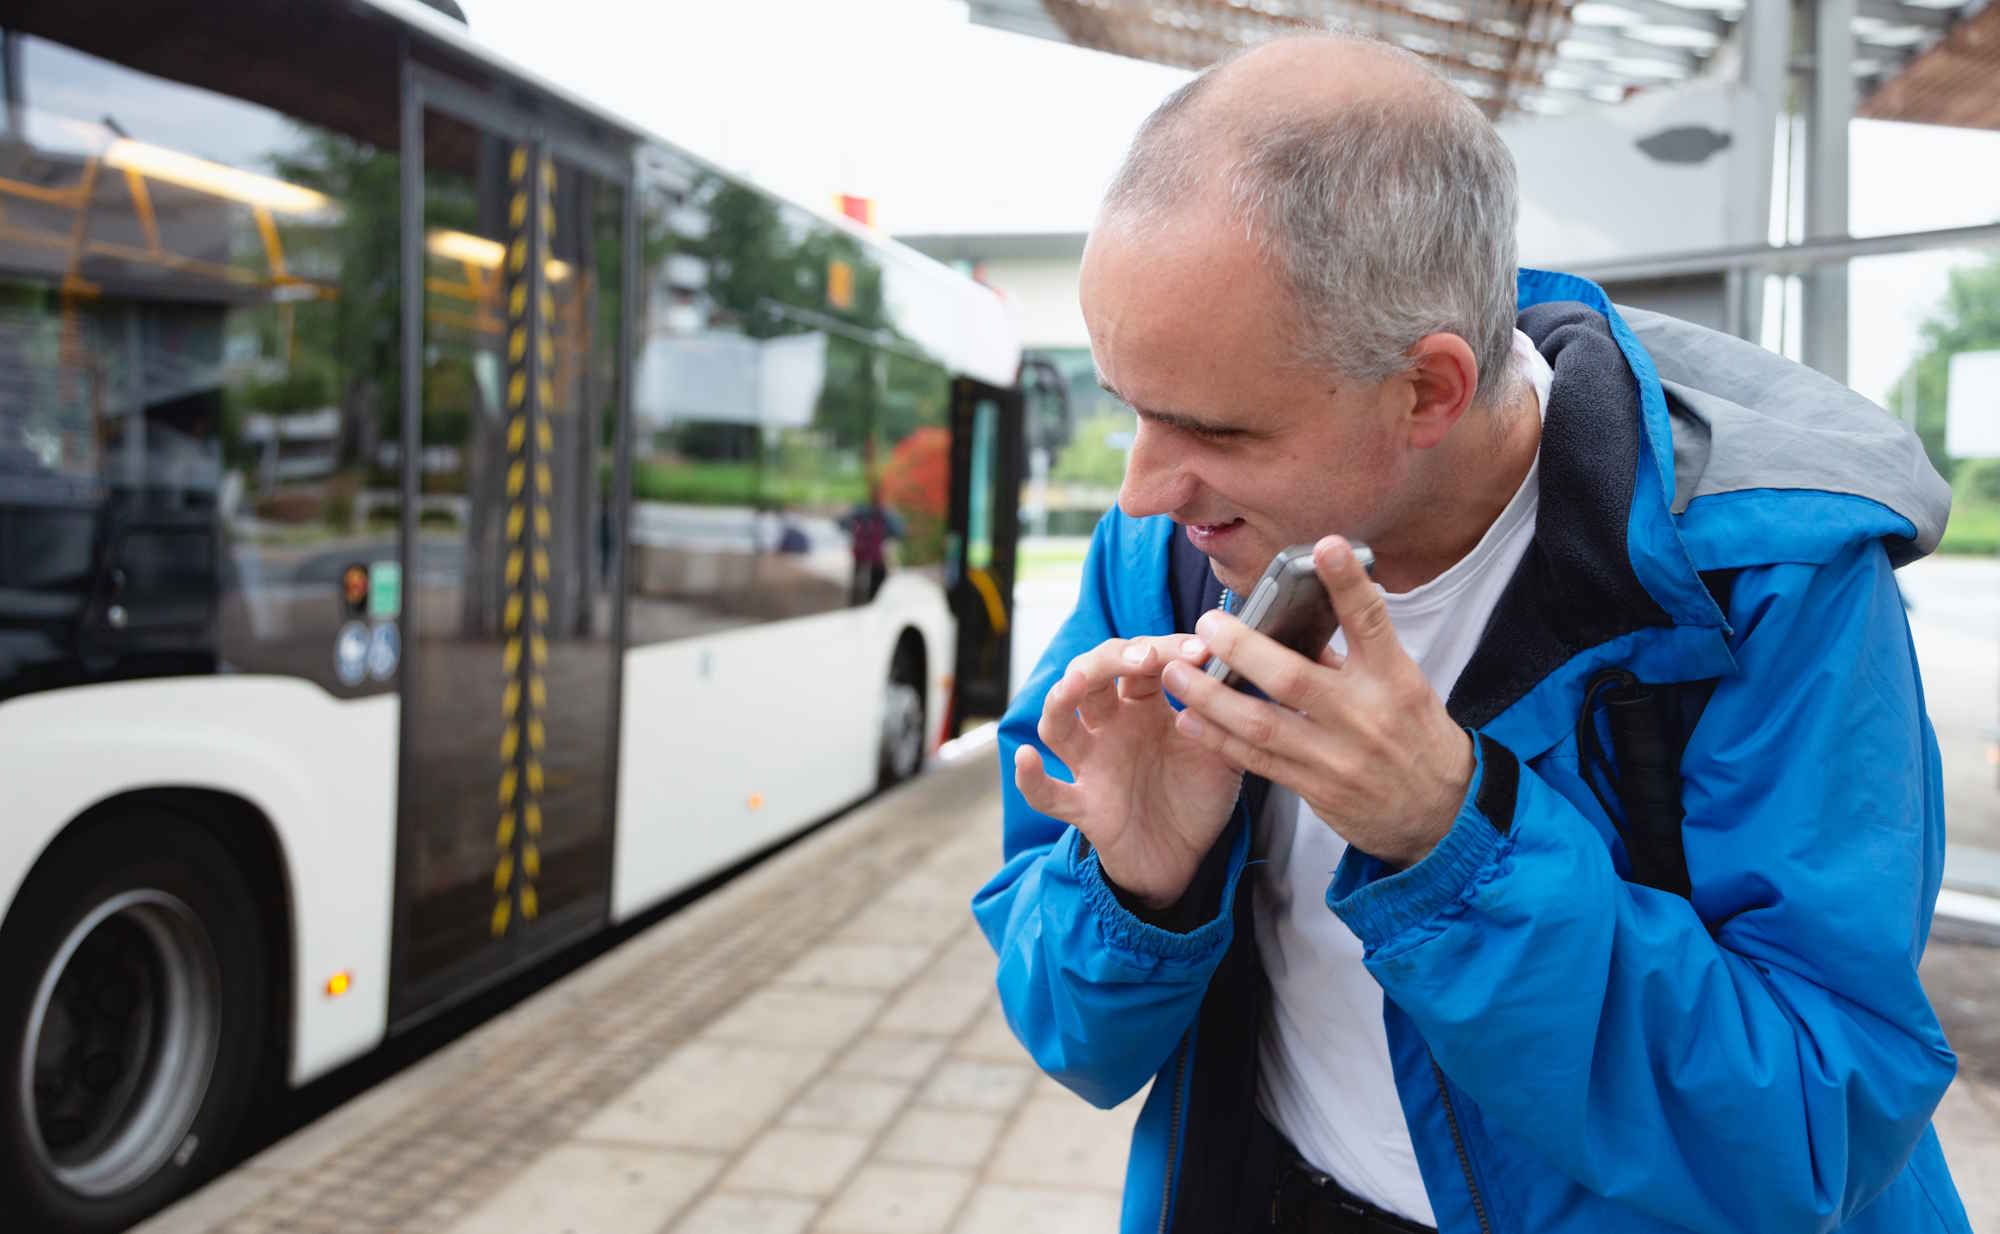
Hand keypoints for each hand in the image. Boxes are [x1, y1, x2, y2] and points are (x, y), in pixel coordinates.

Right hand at [1014, 635, 1244, 908]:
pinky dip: (1030, 778)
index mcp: (1144, 706)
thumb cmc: (1198, 796)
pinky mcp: (1083, 807)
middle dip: (1111, 658)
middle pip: (1090, 676)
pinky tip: (1026, 759)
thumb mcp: (1223, 751)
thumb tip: (1233, 668)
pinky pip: (1047, 794)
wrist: (1188, 859)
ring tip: (1074, 684)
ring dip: (1060, 701)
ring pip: (1058, 724)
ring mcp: (1092, 765)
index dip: (1166, 649)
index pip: (1140, 660)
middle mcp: (1111, 728)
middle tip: (1145, 658)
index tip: (1202, 651)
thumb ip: (1225, 715)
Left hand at [1159, 537, 1473, 867]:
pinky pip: (1257, 760)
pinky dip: (1218, 739)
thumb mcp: (1401, 687)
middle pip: (1293, 678)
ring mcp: (1337, 756)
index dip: (1348, 584)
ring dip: (1210, 697)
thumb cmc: (1414, 734)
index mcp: (1393, 678)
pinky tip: (1188, 719)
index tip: (1326, 546)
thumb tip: (1296, 619)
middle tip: (1207, 624)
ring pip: (1261, 723)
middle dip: (1243, 649)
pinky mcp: (1316, 789)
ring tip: (1174, 672)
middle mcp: (1364, 715)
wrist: (1441, 812)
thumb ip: (1351, 656)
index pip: (1370, 622)